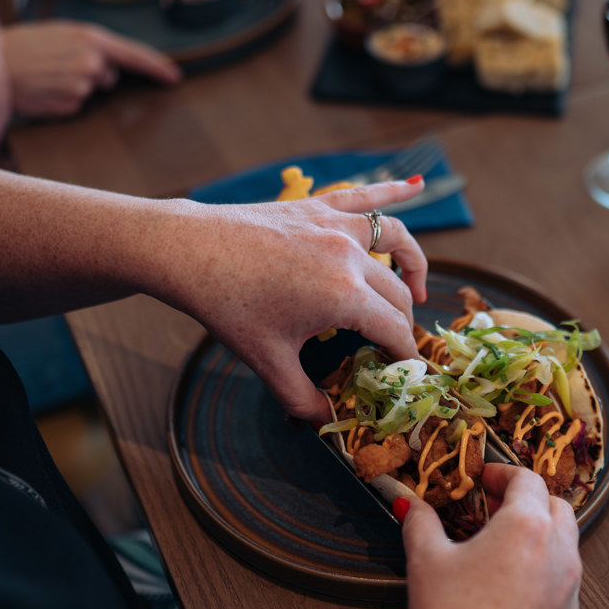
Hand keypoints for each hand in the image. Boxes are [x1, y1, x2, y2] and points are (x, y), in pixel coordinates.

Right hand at [0, 21, 181, 117]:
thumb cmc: (25, 48)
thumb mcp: (61, 34)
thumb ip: (90, 47)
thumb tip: (109, 69)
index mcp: (91, 38)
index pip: (135, 55)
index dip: (157, 67)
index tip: (174, 76)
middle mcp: (92, 61)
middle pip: (109, 77)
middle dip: (92, 75)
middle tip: (60, 67)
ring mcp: (82, 85)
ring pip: (91, 92)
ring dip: (75, 87)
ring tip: (48, 77)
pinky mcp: (71, 104)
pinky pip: (76, 105)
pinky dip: (63, 100)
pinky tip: (45, 90)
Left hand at [148, 180, 427, 420]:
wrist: (190, 251)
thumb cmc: (228, 307)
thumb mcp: (268, 361)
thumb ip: (302, 398)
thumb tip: (325, 422)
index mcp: (344, 297)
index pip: (395, 330)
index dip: (406, 356)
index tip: (408, 372)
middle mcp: (350, 257)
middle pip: (397, 294)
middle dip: (403, 323)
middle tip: (396, 347)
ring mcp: (336, 226)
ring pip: (396, 239)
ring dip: (415, 265)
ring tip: (418, 289)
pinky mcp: (319, 207)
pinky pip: (366, 196)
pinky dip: (395, 191)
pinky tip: (417, 186)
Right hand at [394, 464, 581, 608]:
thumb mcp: (426, 560)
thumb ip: (420, 522)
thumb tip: (409, 505)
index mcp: (527, 528)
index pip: (528, 480)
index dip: (503, 472)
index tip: (485, 477)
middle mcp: (559, 555)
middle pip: (557, 508)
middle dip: (528, 501)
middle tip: (494, 508)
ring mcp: (569, 593)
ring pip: (566, 547)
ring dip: (539, 537)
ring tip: (500, 549)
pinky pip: (563, 586)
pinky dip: (543, 574)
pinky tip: (509, 591)